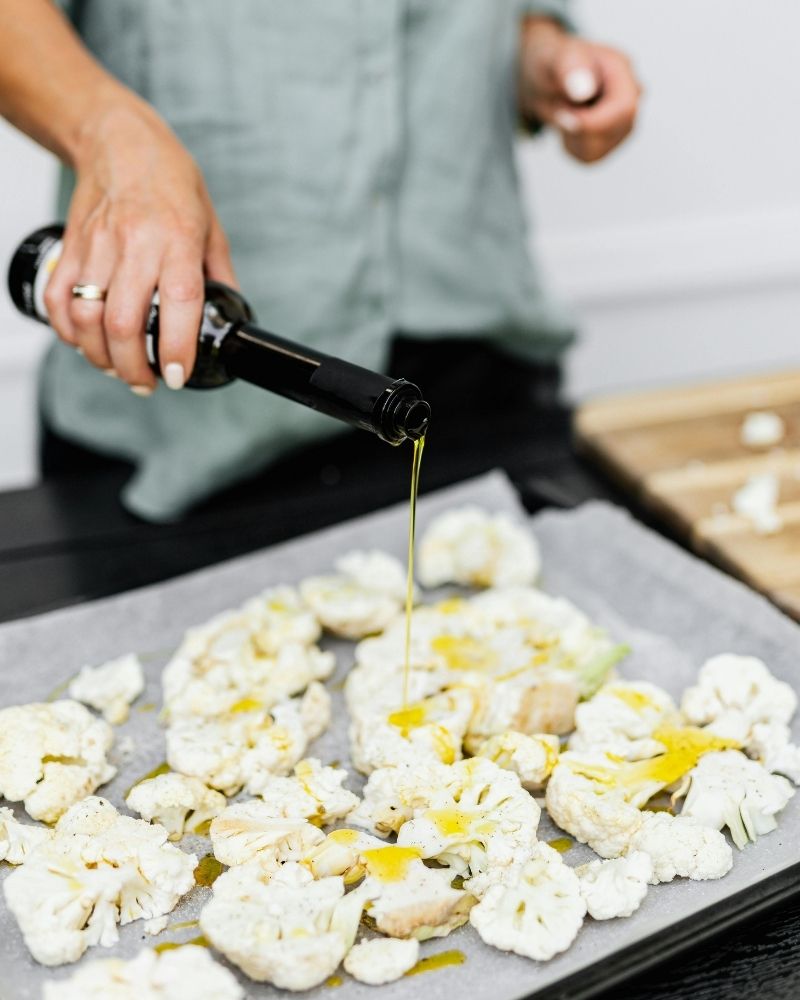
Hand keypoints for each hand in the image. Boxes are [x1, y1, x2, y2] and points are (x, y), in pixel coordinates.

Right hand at [44, 97, 235, 392]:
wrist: (118, 138)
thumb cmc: (169, 179)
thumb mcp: (211, 224)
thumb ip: (219, 273)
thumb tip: (233, 313)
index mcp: (177, 240)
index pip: (177, 303)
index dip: (176, 348)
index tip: (178, 375)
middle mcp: (135, 244)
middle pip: (123, 321)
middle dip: (133, 366)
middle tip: (147, 383)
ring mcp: (97, 245)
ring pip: (87, 316)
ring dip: (100, 355)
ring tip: (118, 369)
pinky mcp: (70, 246)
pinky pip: (59, 298)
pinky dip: (67, 330)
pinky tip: (85, 342)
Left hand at [519, 18, 640, 163]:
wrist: (546, 74)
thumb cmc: (552, 61)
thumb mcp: (553, 58)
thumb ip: (570, 69)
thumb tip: (584, 89)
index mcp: (622, 69)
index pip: (625, 109)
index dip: (593, 122)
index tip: (562, 114)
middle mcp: (631, 97)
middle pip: (612, 133)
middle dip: (577, 130)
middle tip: (558, 109)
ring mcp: (624, 121)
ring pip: (598, 151)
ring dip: (571, 138)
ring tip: (564, 111)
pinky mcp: (611, 140)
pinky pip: (589, 157)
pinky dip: (571, 146)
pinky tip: (569, 123)